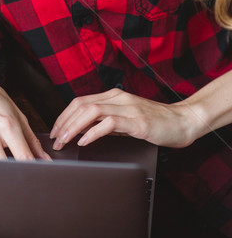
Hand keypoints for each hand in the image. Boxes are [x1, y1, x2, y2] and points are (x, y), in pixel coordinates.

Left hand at [49, 88, 201, 149]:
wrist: (182, 121)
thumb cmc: (155, 122)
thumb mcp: (126, 120)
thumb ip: (107, 122)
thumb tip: (84, 131)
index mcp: (113, 96)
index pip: (80, 101)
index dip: (63, 115)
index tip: (54, 130)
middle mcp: (118, 98)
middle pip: (81, 105)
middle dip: (63, 122)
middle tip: (54, 139)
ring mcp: (128, 108)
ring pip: (91, 111)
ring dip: (74, 127)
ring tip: (65, 140)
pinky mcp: (137, 121)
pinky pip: (109, 123)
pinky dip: (93, 132)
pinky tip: (85, 141)